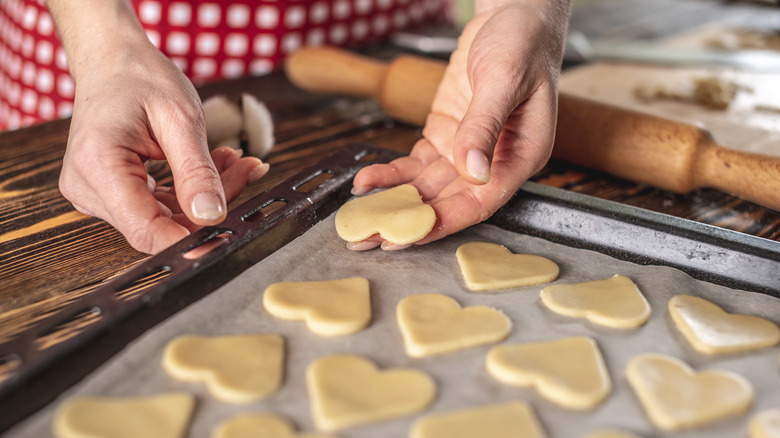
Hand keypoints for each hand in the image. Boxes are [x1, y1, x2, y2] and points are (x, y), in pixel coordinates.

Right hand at [59, 42, 267, 253]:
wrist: (112, 61)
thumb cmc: (140, 78)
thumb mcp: (180, 119)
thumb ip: (197, 172)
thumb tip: (212, 216)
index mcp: (98, 165)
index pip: (145, 228)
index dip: (188, 240)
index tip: (227, 234)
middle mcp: (87, 186)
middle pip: (159, 223)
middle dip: (209, 206)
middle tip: (246, 170)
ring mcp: (94, 193)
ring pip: (163, 218)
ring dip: (205, 196)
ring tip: (234, 160)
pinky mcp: (109, 193)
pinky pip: (157, 207)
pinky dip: (190, 192)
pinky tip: (215, 166)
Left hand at [351, 0, 569, 249]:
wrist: (513, 14)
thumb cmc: (523, 43)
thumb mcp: (504, 80)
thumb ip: (485, 125)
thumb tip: (473, 172)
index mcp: (521, 156)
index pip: (481, 202)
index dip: (444, 222)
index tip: (408, 236)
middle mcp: (494, 162)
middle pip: (449, 203)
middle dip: (409, 221)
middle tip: (371, 238)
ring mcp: (467, 151)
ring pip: (428, 188)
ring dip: (395, 202)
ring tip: (360, 218)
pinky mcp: (447, 137)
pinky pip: (416, 164)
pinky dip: (392, 173)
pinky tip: (367, 181)